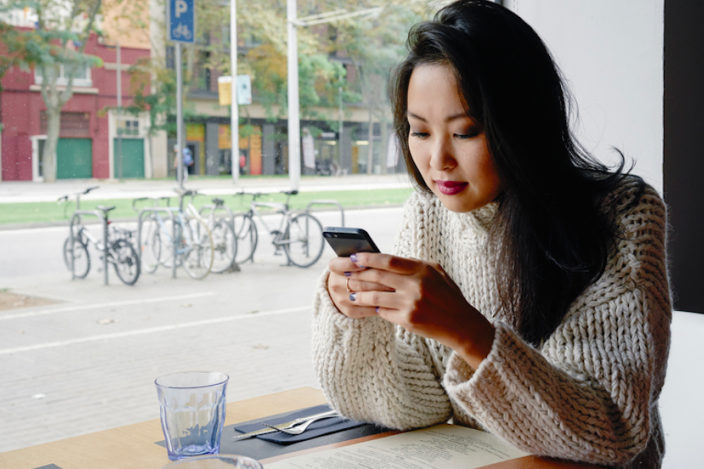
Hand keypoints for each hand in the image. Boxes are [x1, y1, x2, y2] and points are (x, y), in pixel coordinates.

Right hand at [327, 256, 393, 318]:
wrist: (345, 288)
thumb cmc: (357, 270)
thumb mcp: (355, 261)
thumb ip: (364, 259)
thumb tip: (378, 258)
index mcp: (335, 268)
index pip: (338, 265)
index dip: (350, 264)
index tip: (364, 263)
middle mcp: (335, 284)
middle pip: (358, 282)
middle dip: (377, 280)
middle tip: (394, 278)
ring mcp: (341, 299)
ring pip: (364, 296)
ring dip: (382, 292)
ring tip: (396, 288)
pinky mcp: (349, 311)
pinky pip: (368, 308)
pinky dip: (381, 305)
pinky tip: (392, 300)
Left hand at [346, 252, 494, 368]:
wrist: (461, 324)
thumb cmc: (448, 296)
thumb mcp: (437, 272)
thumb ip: (414, 265)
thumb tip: (387, 260)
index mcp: (422, 270)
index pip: (388, 260)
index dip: (368, 258)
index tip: (354, 257)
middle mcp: (415, 285)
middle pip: (378, 276)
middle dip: (359, 274)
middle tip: (346, 273)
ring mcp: (410, 304)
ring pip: (375, 296)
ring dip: (360, 294)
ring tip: (352, 293)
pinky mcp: (407, 320)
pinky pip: (383, 312)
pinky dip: (375, 308)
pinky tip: (368, 306)